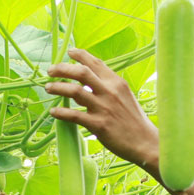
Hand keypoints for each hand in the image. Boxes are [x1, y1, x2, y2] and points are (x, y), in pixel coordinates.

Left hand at [45, 48, 159, 172]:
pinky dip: (61, 113)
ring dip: (58, 88)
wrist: (145, 142)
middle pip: (81, 72)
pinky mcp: (98, 125)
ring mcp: (104, 108)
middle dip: (62, 69)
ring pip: (75, 91)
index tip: (69, 52)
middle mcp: (110, 92)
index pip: (96, 63)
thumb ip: (107, 88)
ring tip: (48, 88)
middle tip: (50, 70)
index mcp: (117, 83)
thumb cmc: (134, 121)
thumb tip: (85, 84)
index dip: (80, 55)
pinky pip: (74, 116)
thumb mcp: (125, 97)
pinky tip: (53, 112)